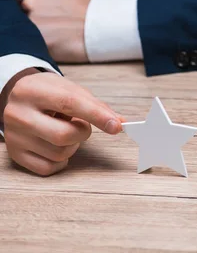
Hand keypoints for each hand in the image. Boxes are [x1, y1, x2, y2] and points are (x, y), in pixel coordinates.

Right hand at [1, 70, 123, 175]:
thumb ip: (96, 106)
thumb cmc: (49, 93)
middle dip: (82, 133)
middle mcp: (18, 114)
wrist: (20, 97)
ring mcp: (14, 137)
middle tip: (80, 124)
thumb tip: (119, 123)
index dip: (97, 116)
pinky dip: (61, 160)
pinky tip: (56, 145)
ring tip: (63, 130)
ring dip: (72, 146)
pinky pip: (48, 168)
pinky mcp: (15, 155)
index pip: (69, 103)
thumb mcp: (71, 90)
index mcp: (32, 91)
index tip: (116, 126)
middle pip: (63, 135)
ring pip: (58, 153)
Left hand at [17, 0, 92, 62]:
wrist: (108, 23)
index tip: (49, 19)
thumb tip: (38, 12)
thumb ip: (45, 1)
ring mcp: (32, 20)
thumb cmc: (92, 11)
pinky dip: (44, 48)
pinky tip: (61, 45)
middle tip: (57, 28)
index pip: (20, 2)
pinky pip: (34, 46)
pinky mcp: (38, 39)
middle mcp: (29, 0)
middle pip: (21, 16)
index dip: (34, 13)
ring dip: (38, 36)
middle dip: (35, 23)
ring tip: (61, 37)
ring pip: (26, 32)